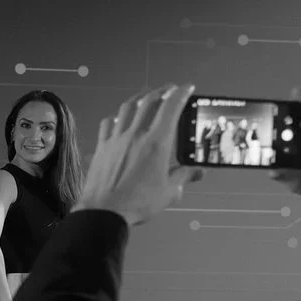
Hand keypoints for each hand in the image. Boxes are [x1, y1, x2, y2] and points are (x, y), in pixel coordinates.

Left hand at [74, 84, 202, 225]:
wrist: (104, 212)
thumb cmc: (137, 203)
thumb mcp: (168, 192)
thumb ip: (184, 177)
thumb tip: (198, 173)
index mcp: (157, 143)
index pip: (171, 107)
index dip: (181, 93)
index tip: (187, 88)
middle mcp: (136, 135)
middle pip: (149, 101)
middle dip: (162, 91)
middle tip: (169, 89)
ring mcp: (116, 139)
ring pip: (127, 108)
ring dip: (139, 98)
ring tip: (146, 97)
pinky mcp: (102, 148)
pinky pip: (108, 124)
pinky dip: (116, 117)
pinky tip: (119, 119)